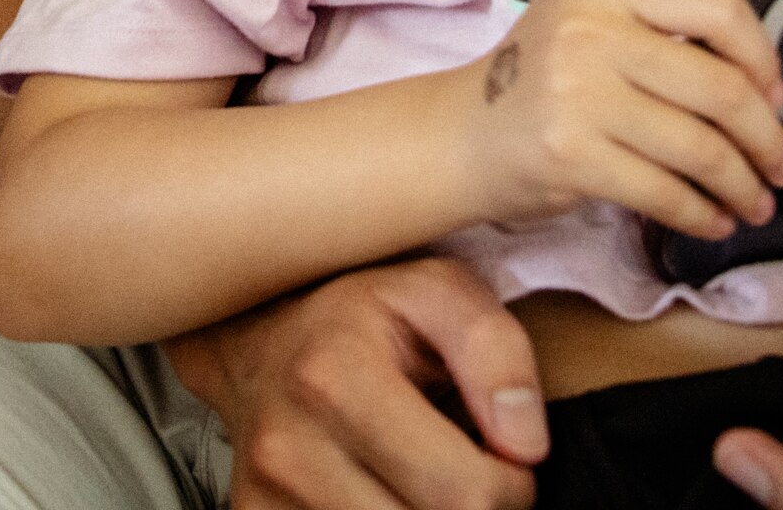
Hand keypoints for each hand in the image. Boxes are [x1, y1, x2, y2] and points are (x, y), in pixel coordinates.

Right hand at [168, 254, 546, 509]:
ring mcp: (264, 497)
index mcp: (334, 377)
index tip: (498, 457)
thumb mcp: (437, 294)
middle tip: (461, 473)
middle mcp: (287, 447)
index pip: (465, 493)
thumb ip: (495, 350)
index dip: (509, 485)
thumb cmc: (356, 317)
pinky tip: (383, 495)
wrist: (259, 342)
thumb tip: (523, 443)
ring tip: (419, 481)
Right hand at [466, 0, 782, 241]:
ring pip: (699, 149)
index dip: (763, 56)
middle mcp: (591, 33)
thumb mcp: (581, 2)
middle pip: (719, 89)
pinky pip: (663, 192)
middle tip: (782, 166)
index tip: (777, 95)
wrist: (464, 134)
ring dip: (742, 185)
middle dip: (766, 139)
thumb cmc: (537, 68)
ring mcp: (578, 96)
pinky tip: (715, 221)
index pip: (717, 8)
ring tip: (757, 202)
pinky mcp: (570, 157)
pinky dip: (700, 214)